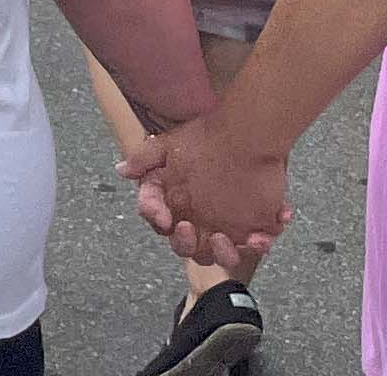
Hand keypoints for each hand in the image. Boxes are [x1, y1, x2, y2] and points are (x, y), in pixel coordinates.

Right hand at [126, 117, 286, 272]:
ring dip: (228, 252)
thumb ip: (144, 159)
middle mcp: (201, 221)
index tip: (165, 217)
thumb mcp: (169, 146)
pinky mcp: (256, 226)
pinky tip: (263, 223)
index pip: (162, 223)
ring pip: (226, 254)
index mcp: (177, 207)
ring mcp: (229, 227)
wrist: (243, 132)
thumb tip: (122, 169)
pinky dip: (261, 240)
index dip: (160, 221)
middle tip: (189, 229)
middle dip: (189, 244)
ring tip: (230, 238)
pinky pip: (258, 242)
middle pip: (191, 248)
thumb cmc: (204, 140)